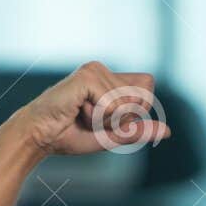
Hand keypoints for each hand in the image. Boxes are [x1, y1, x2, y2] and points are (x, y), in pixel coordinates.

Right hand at [10, 61, 171, 156]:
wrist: (38, 136)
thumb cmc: (68, 135)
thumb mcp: (111, 136)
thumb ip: (137, 131)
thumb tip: (167, 131)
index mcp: (111, 79)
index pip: (147, 89)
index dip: (134, 112)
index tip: (104, 120)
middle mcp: (104, 69)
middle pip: (142, 98)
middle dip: (121, 119)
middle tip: (90, 119)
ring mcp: (95, 69)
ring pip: (126, 104)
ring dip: (105, 120)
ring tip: (80, 115)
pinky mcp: (88, 76)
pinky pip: (112, 105)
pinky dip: (98, 117)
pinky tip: (77, 111)